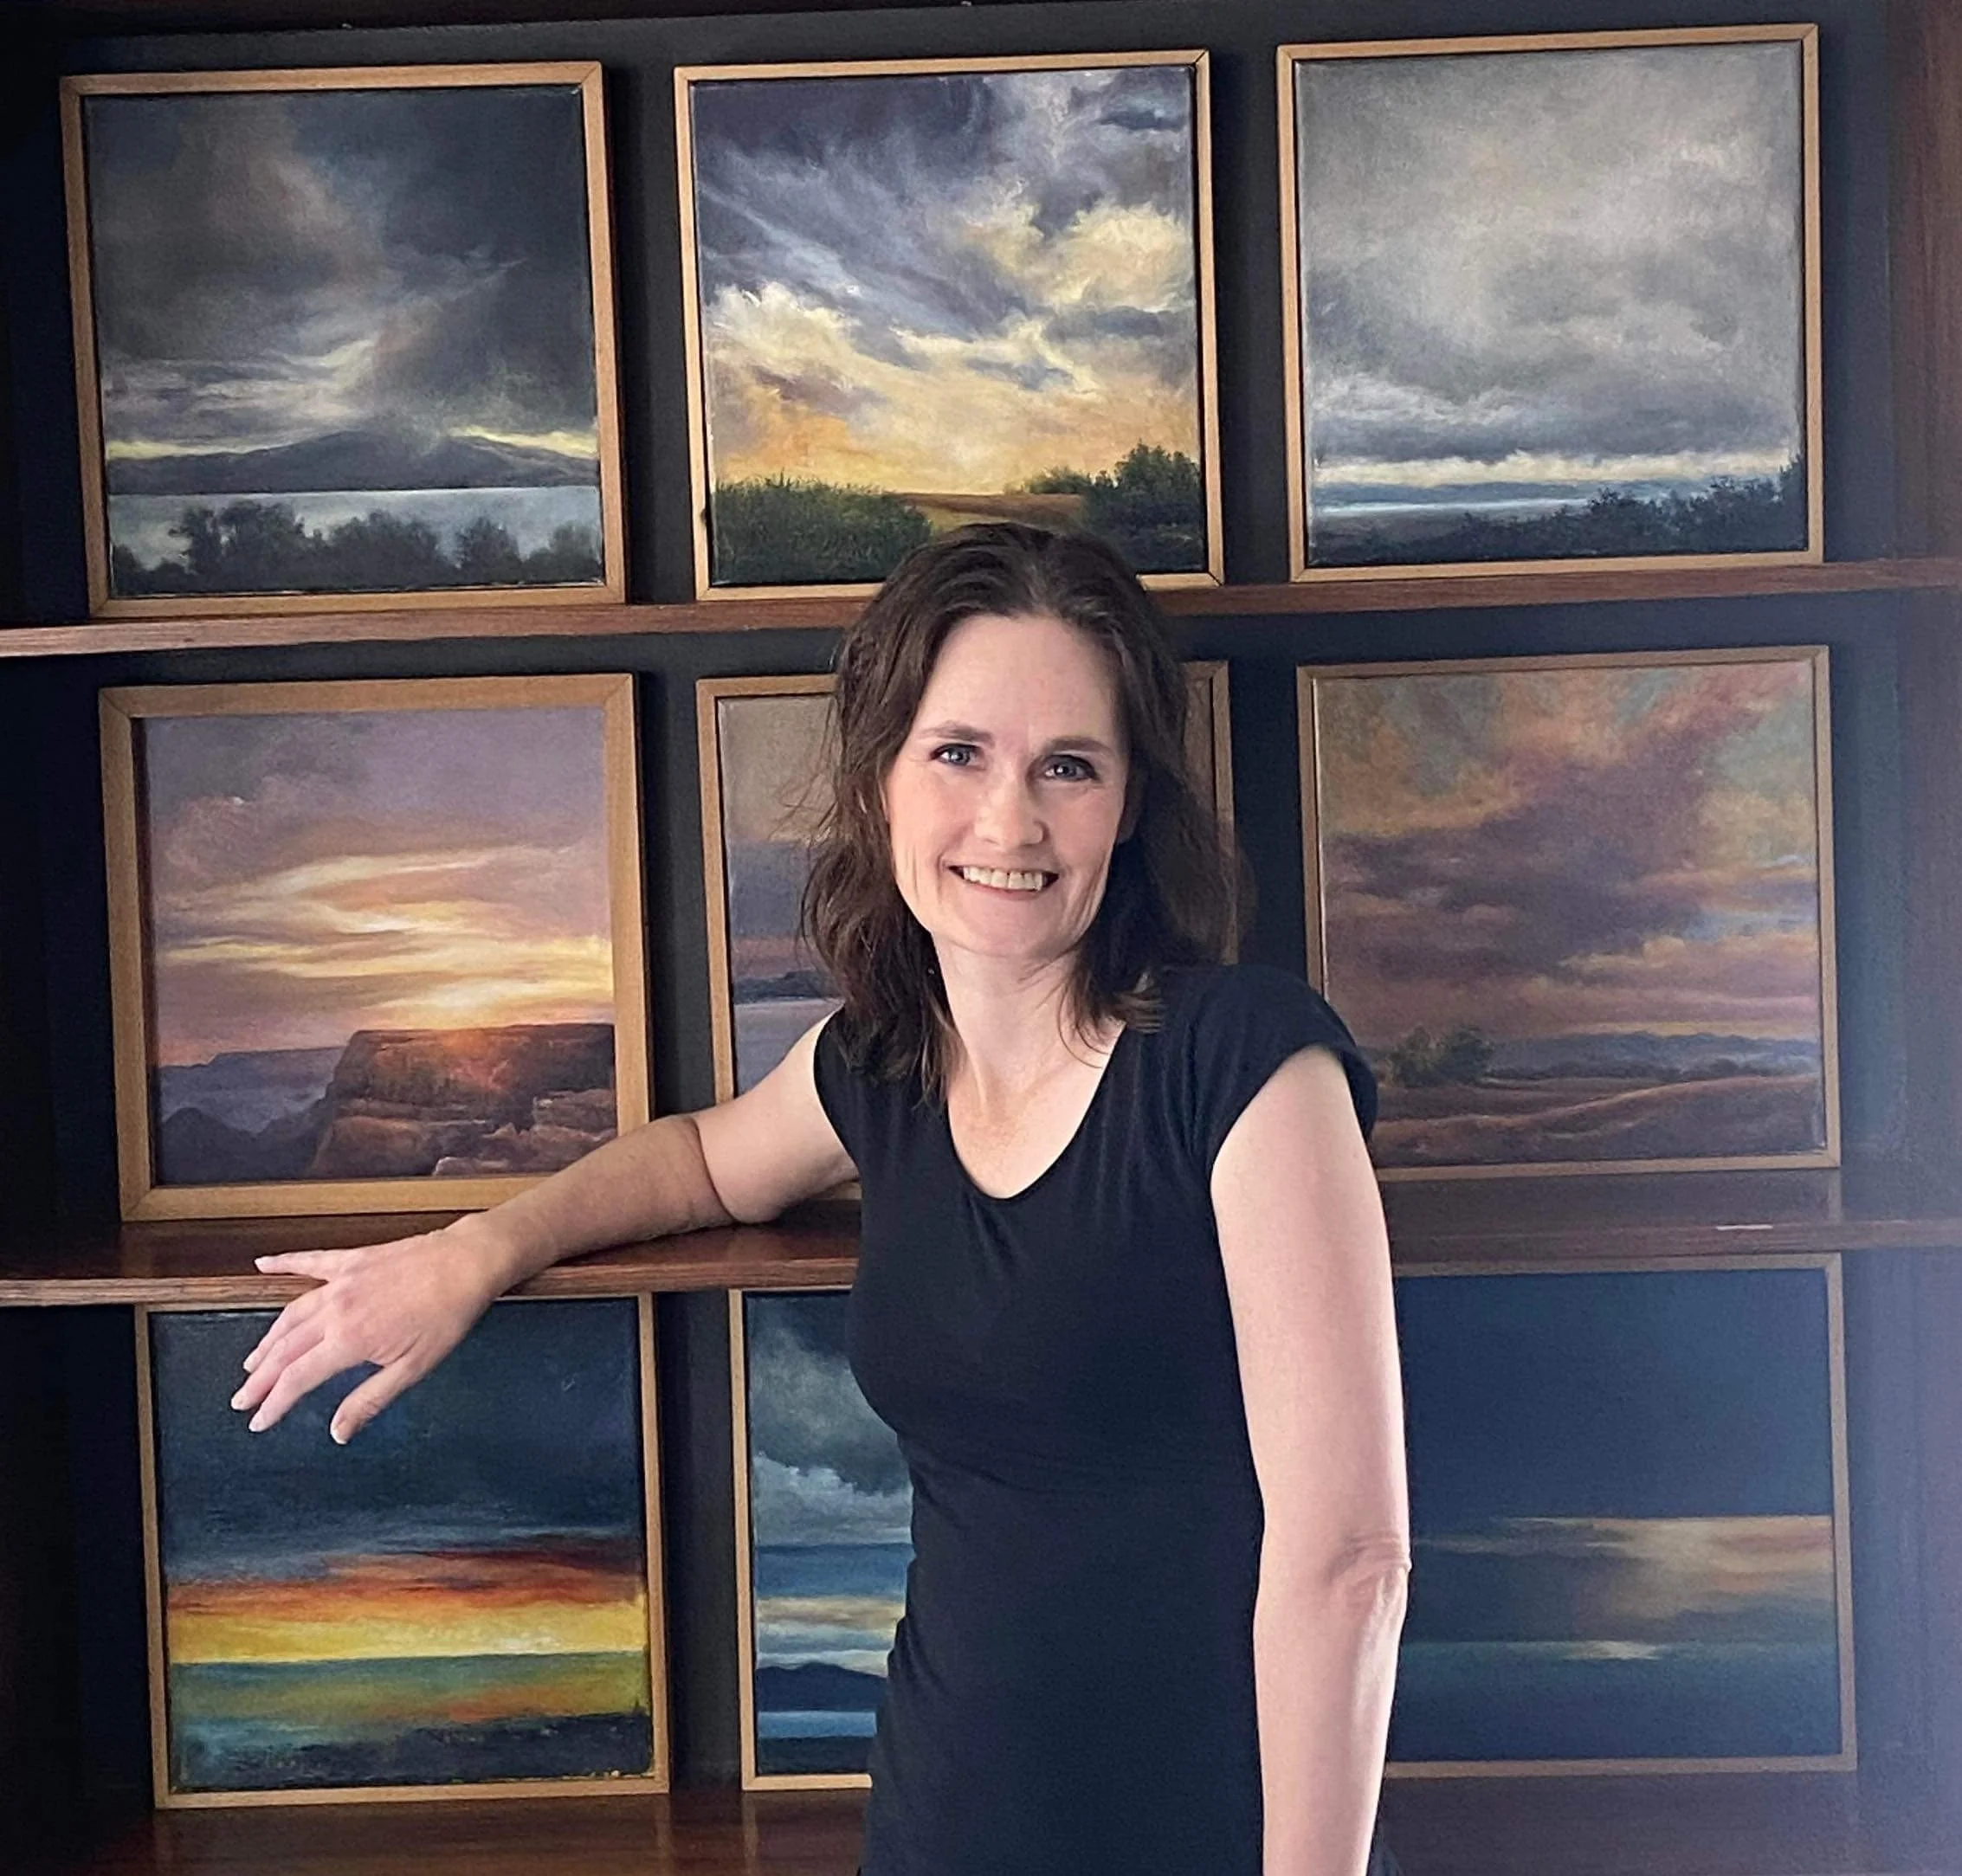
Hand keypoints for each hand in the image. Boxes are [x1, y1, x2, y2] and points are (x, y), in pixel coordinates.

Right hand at [229, 1223, 511, 1442]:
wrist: (466, 1262)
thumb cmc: (447, 1317)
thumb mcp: (412, 1369)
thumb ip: (369, 1400)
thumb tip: (338, 1432)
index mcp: (348, 1342)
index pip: (297, 1380)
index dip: (274, 1404)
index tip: (258, 1423)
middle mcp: (335, 1311)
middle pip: (284, 1350)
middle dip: (259, 1378)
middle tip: (241, 1398)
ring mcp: (341, 1281)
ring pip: (290, 1313)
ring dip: (268, 1339)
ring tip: (252, 1360)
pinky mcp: (353, 1259)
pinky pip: (309, 1261)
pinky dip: (283, 1262)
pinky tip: (262, 1263)